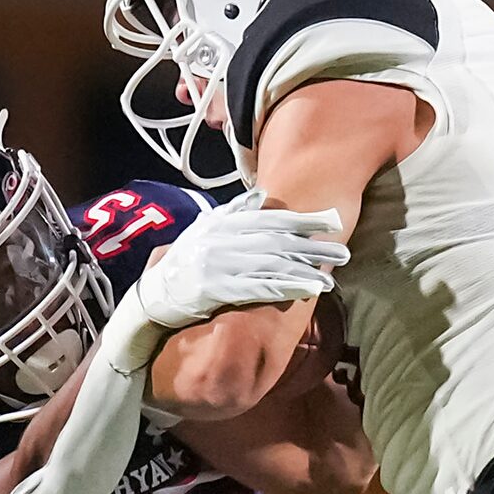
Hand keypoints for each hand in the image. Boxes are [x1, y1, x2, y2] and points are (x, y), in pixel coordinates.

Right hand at [131, 191, 348, 332]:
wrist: (150, 298)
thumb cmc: (181, 264)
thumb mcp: (203, 230)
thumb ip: (232, 212)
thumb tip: (261, 195)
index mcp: (219, 223)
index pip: (268, 218)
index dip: (302, 220)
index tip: (332, 222)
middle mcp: (219, 240)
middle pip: (275, 240)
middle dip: (311, 247)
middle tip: (342, 252)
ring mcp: (216, 264)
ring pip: (269, 264)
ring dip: (304, 271)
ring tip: (332, 277)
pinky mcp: (214, 290)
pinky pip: (256, 288)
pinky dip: (284, 288)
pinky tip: (307, 290)